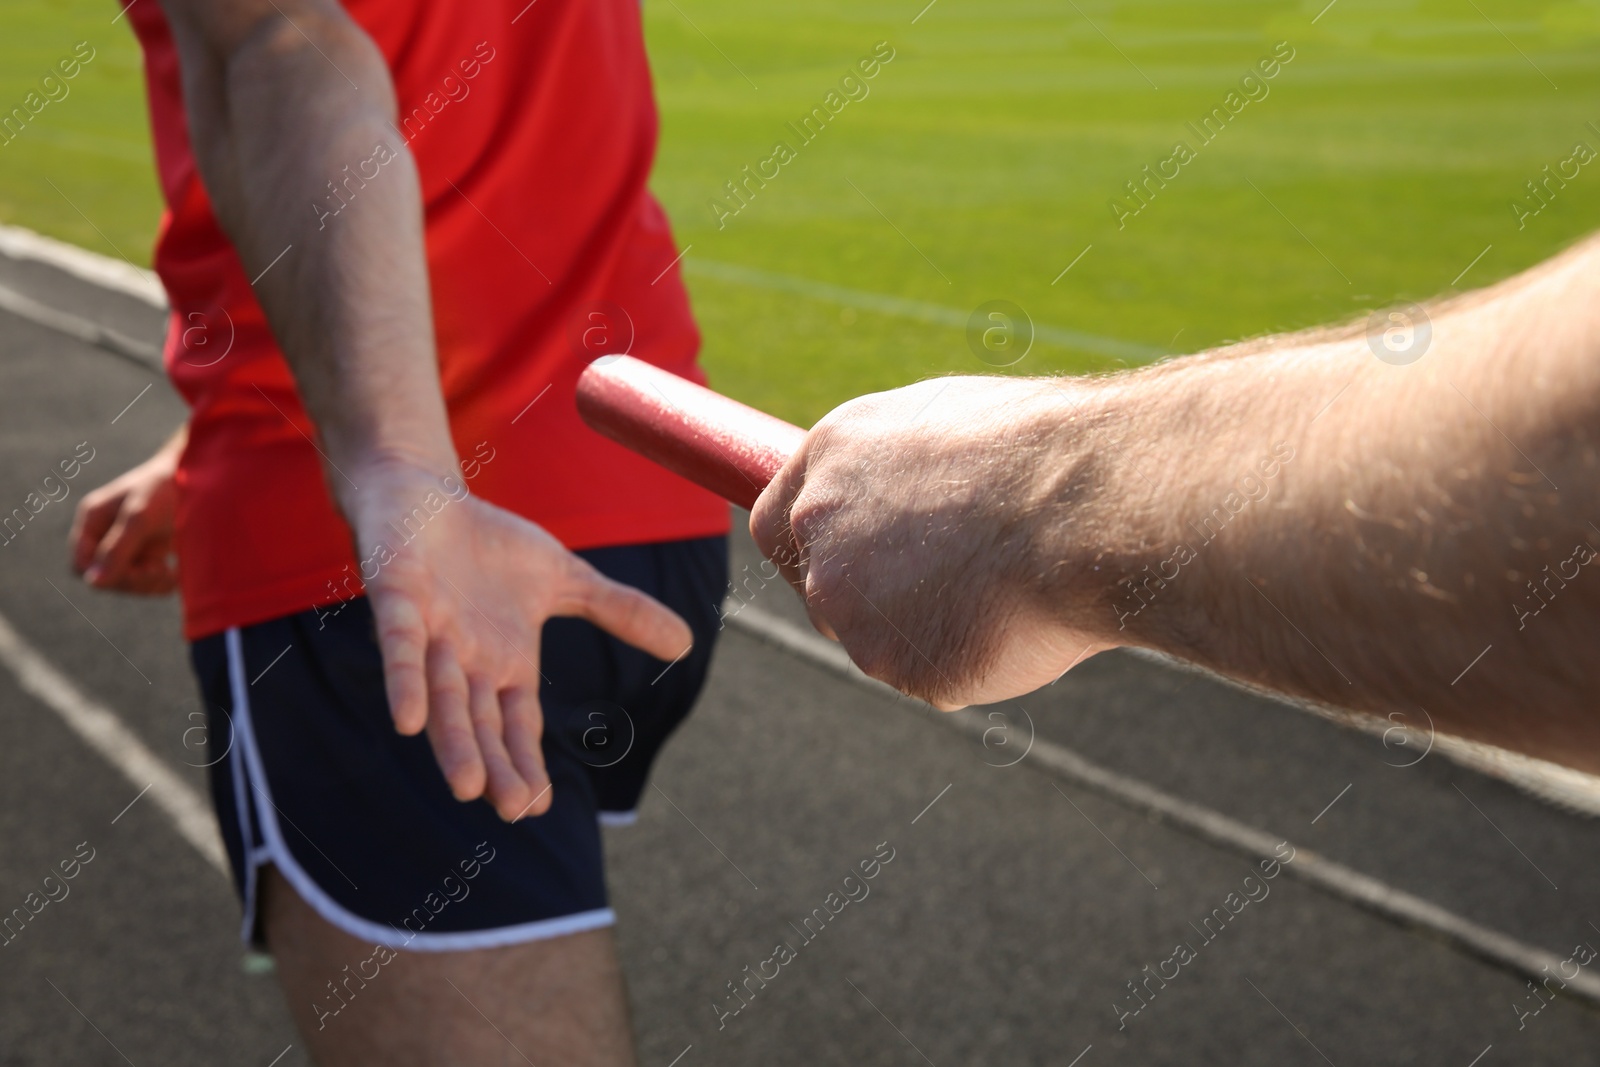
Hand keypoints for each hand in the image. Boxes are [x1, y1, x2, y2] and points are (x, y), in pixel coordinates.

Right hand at [70, 434, 182, 594]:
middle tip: (158, 570)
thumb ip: (117, 549)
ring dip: (146, 584)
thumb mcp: (140, 517)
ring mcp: (129, 544)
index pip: (80, 565)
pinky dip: (159, 584)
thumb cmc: (166, 488)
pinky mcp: (151, 552)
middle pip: (104, 578)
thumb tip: (92, 583)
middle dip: (130, 580)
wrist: (203, 474)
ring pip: (126, 583)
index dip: (103, 575)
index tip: (134, 571)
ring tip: (169, 572)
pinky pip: (146, 582)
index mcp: (94, 520)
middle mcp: (107, 534)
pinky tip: (175, 574)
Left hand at [345, 457, 692, 820]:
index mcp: (503, 664)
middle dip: (493, 767)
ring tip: (468, 787)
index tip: (537, 807)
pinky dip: (404, 682)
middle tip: (511, 809)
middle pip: (480, 724)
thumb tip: (687, 643)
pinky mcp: (395, 598)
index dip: (525, 764)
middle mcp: (464, 660)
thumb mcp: (566, 579)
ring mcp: (428, 633)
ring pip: (441, 697)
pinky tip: (407, 720)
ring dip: (452, 742)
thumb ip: (620, 611)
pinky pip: (399, 647)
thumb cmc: (488, 547)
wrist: (423, 497)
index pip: (515, 726)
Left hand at [750, 377, 1118, 708]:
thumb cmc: (1046, 453)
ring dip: (931, 629)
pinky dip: (970, 659)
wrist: (1094, 504)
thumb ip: (896, 475)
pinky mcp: (897, 664)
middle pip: (820, 592)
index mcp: (833, 457)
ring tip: (1006, 583)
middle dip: (872, 600)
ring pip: (880, 641)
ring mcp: (853, 604)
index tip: (847, 566)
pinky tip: (1015, 616)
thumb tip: (894, 505)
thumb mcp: (951, 427)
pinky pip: (929, 675)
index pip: (777, 524)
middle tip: (950, 585)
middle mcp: (823, 531)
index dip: (810, 552)